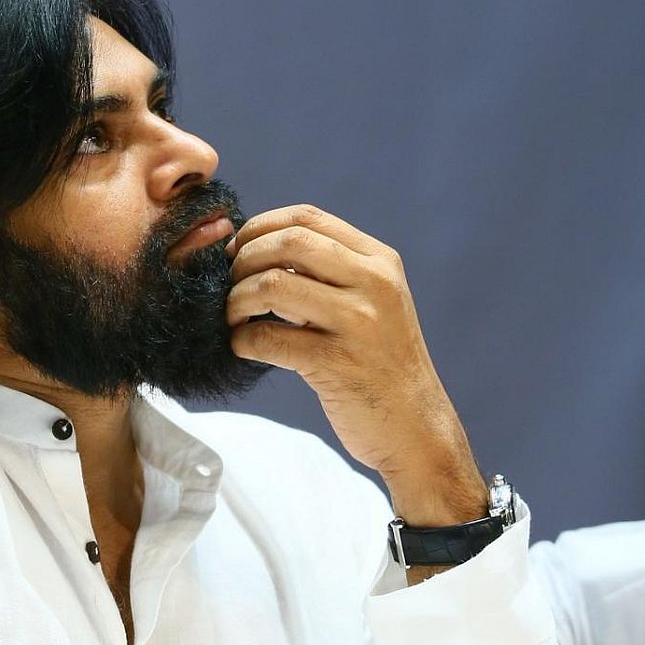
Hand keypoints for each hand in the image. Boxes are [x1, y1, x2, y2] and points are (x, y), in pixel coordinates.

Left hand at [226, 205, 487, 527]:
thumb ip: (327, 273)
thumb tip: (255, 249)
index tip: (237, 250)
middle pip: (288, 242)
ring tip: (233, 317)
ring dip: (237, 299)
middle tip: (228, 283)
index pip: (307, 217)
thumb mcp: (369, 303)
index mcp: (379, 260)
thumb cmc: (379, 363)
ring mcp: (360, 323)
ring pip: (273, 285)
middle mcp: (375, 283)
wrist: (415, 427)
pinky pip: (269, 339)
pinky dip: (243, 340)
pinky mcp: (339, 364)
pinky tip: (243, 346)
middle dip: (243, 259)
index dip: (260, 226)